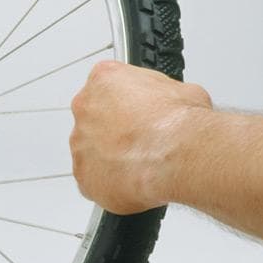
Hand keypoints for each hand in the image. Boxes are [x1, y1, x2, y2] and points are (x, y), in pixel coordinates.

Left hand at [70, 60, 211, 214]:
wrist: (177, 153)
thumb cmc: (178, 120)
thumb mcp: (181, 89)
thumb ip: (161, 94)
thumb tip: (171, 105)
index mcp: (104, 79)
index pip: (107, 85)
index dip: (126, 101)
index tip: (137, 111)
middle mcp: (86, 108)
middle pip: (95, 118)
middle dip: (115, 129)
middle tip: (140, 138)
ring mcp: (81, 144)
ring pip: (93, 151)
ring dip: (112, 157)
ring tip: (142, 162)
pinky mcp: (85, 177)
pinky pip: (95, 180)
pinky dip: (112, 183)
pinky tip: (136, 180)